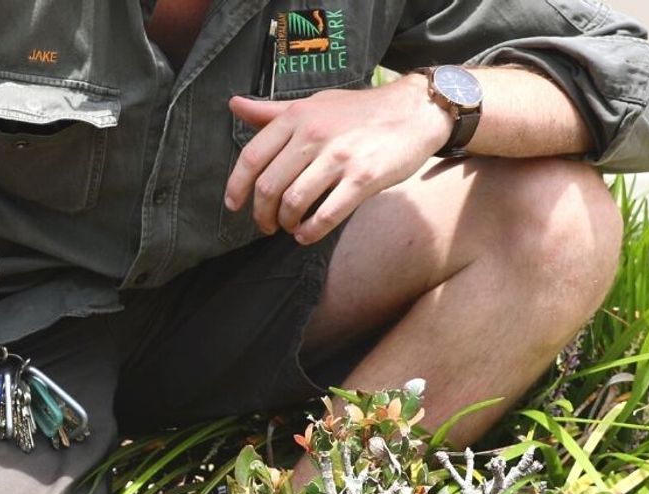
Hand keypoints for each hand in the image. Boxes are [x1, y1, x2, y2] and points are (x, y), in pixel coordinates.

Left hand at [222, 77, 453, 243]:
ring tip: (290, 227)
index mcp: (297, 117)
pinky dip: (311, 232)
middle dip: (262, 213)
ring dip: (286, 223)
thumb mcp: (314, 103)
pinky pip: (327, 215)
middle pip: (269, 185)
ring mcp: (339, 158)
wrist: (415, 111)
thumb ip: (273, 111)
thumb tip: (234, 105)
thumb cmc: (360, 111)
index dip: (237, 186)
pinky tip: (307, 235)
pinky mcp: (364, 178)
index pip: (252, 156)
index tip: (234, 205)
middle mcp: (314, 135)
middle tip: (266, 224)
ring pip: (294, 202)